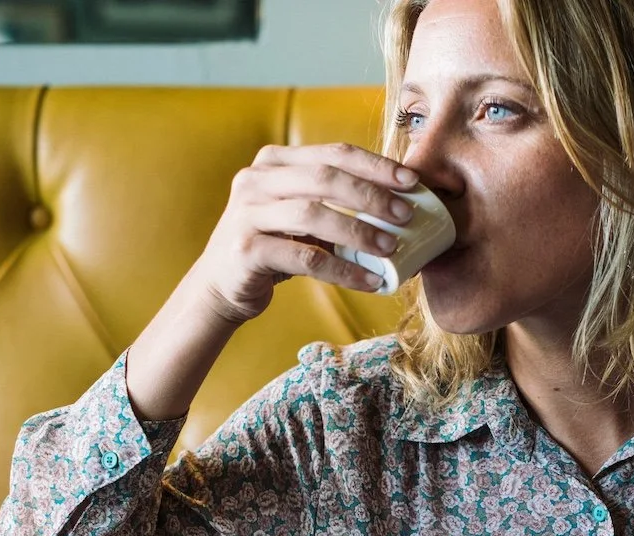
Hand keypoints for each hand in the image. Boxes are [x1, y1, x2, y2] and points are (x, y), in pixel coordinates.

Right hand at [188, 143, 421, 325]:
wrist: (222, 285)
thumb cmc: (274, 246)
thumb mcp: (298, 214)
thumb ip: (333, 201)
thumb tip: (399, 203)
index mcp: (274, 161)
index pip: (333, 153)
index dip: (375, 165)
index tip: (411, 181)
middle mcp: (256, 180)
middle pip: (325, 178)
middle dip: (371, 195)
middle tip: (406, 215)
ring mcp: (248, 213)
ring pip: (313, 214)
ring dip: (358, 231)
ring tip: (391, 248)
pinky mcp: (247, 249)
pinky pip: (306, 258)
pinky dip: (343, 270)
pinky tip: (369, 280)